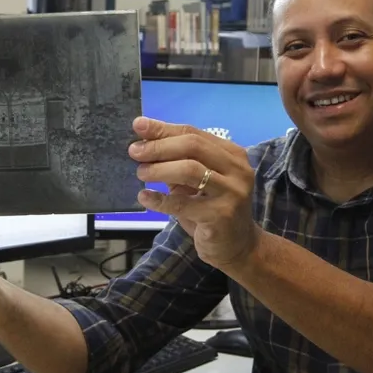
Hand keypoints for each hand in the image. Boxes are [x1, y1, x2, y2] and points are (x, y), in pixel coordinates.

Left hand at [129, 117, 260, 268]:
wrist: (238, 246)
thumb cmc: (213, 209)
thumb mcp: (198, 182)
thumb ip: (178, 161)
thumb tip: (144, 141)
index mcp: (232, 155)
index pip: (194, 134)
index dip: (164, 129)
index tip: (138, 126)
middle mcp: (237, 170)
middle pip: (193, 146)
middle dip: (160, 147)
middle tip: (135, 151)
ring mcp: (232, 192)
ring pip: (190, 170)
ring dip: (160, 169)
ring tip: (141, 173)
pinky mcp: (221, 216)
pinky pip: (183, 204)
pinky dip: (160, 200)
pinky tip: (145, 197)